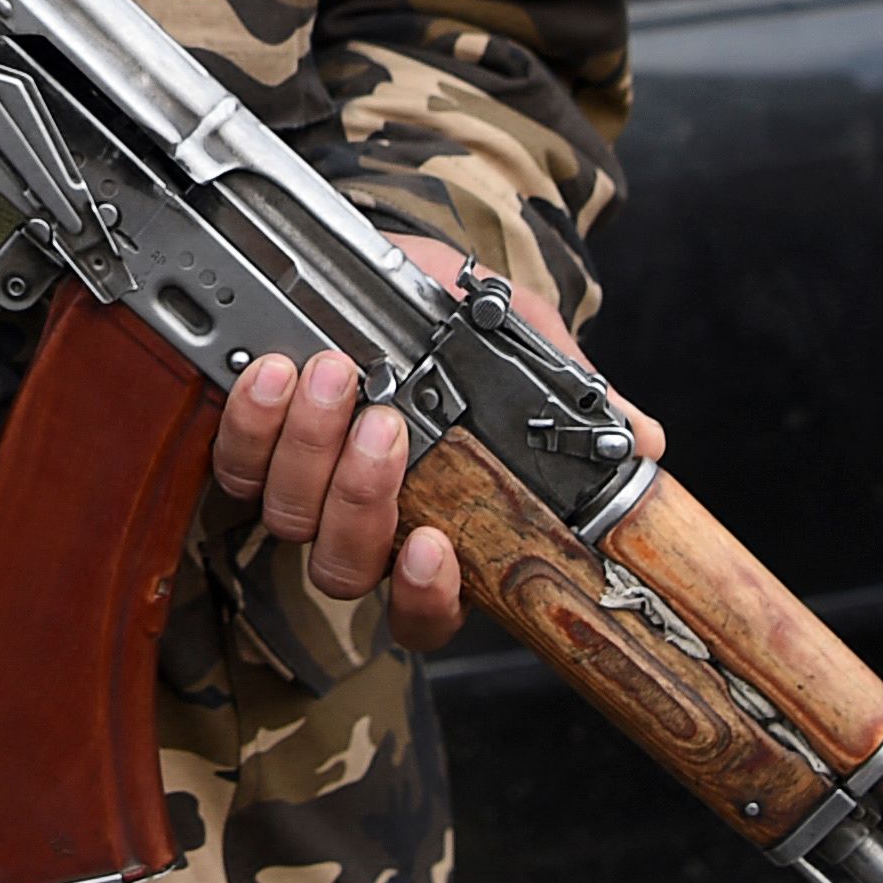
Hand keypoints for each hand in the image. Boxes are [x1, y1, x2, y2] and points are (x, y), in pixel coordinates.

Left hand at [214, 236, 660, 653]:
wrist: (400, 270)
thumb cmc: (467, 326)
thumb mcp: (529, 348)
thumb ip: (574, 395)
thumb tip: (645, 441)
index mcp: (441, 528)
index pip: (427, 612)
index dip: (425, 598)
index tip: (434, 548)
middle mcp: (367, 526)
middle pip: (346, 564)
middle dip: (361, 497)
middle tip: (384, 424)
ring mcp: (305, 489)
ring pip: (288, 516)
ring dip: (306, 450)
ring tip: (333, 378)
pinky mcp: (257, 446)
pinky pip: (236, 466)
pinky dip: (251, 425)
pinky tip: (275, 376)